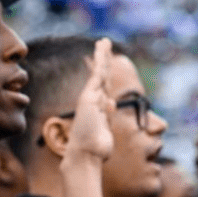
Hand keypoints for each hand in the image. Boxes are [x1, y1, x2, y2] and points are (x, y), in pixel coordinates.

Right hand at [63, 38, 115, 166]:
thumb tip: (111, 101)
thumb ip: (107, 114)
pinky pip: (97, 75)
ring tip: (104, 42)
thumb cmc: (95, 147)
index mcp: (97, 107)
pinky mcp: (89, 96)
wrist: (86, 154)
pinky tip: (102, 49)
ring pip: (99, 72)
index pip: (104, 86)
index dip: (106, 73)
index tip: (108, 62)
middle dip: (103, 59)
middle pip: (100, 75)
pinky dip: (100, 61)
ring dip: (102, 56)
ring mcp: (90, 97)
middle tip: (104, 44)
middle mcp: (92, 100)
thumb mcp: (105, 129)